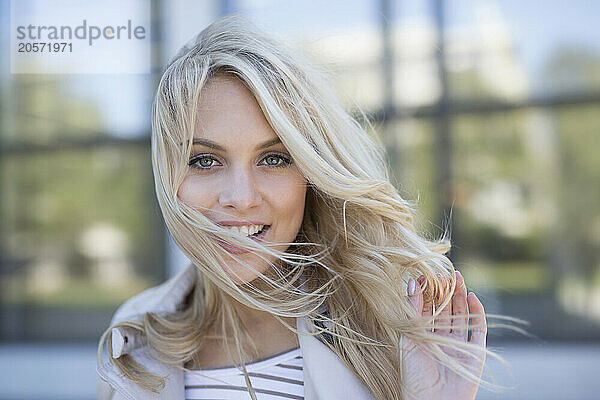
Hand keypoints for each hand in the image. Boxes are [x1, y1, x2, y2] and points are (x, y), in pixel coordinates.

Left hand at [400, 271, 486, 399]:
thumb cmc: (413, 374)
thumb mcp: (408, 337)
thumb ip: (412, 310)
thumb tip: (412, 282)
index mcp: (422, 336)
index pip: (426, 309)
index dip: (428, 292)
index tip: (427, 275)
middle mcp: (440, 339)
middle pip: (445, 309)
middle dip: (445, 291)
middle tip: (446, 273)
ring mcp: (458, 345)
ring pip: (461, 315)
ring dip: (460, 297)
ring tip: (458, 278)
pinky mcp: (474, 352)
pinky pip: (478, 329)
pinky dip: (477, 313)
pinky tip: (472, 297)